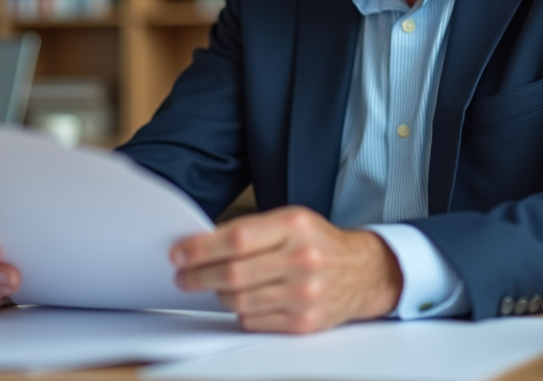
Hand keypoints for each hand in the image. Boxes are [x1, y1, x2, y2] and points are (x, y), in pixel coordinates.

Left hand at [171, 206, 402, 332]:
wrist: (363, 272)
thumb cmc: (319, 243)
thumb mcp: (292, 221)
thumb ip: (251, 231)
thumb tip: (200, 246)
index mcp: (296, 226)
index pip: (236, 238)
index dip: (200, 248)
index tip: (178, 253)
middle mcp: (302, 259)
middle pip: (233, 273)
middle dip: (198, 276)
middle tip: (183, 276)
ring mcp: (304, 293)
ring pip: (239, 300)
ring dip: (218, 295)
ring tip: (215, 287)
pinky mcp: (303, 322)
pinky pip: (253, 320)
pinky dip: (241, 311)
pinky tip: (245, 300)